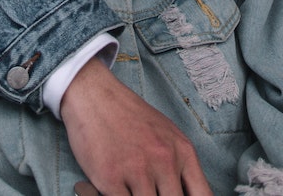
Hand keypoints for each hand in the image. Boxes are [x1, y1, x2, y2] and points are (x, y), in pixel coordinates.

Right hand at [61, 58, 211, 195]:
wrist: (95, 96)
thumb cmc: (130, 116)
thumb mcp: (168, 135)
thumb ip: (180, 166)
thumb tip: (187, 193)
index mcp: (183, 152)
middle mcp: (165, 162)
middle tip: (150, 193)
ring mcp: (138, 171)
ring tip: (131, 189)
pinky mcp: (110, 178)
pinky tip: (115, 189)